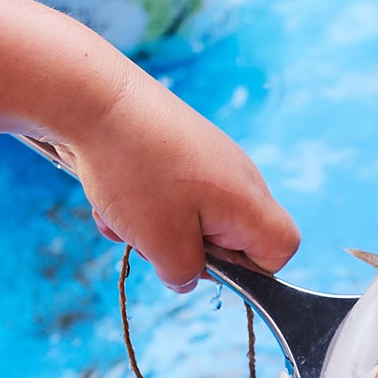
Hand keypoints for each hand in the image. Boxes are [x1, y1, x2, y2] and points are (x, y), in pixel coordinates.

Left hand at [41, 69, 297, 289]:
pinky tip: (111, 198)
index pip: (281, 249)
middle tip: (155, 240)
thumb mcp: (161, 243)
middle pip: (231, 236)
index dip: (249, 272)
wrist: (96, 100)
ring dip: (155, 229)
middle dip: (188, 249)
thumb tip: (188, 277)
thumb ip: (184, 273)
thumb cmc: (136, 172)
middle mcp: (238, 177)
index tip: (204, 264)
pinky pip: (170, 194)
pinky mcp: (180, 149)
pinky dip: (141, 205)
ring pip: (192, 217)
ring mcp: (209, 160)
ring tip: (122, 217)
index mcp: (248, 201)